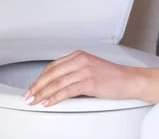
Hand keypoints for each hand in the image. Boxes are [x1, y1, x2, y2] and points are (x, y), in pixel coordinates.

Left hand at [24, 50, 143, 107]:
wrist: (129, 79)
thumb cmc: (112, 76)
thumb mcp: (90, 68)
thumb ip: (74, 72)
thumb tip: (57, 84)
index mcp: (79, 55)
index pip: (53, 66)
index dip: (40, 77)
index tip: (33, 86)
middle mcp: (80, 60)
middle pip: (52, 74)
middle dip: (37, 86)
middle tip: (29, 95)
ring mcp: (85, 71)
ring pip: (57, 83)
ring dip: (43, 93)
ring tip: (35, 101)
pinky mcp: (89, 82)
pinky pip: (67, 91)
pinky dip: (55, 98)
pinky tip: (49, 102)